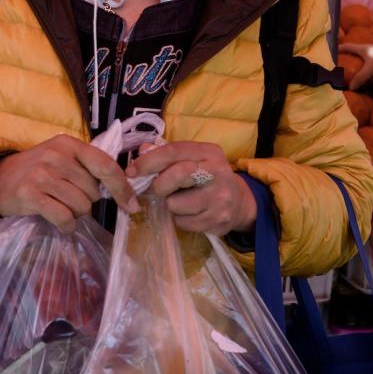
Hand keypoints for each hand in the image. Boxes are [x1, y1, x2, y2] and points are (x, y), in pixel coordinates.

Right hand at [0, 135, 138, 233]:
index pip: (105, 165)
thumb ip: (88, 168)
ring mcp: (42, 174)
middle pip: (93, 192)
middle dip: (87, 202)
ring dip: (75, 215)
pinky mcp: (30, 194)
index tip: (133, 205)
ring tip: (60, 207)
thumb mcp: (61, 158)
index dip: (123, 188)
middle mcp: (56, 156)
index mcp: (69, 144)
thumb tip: (124, 190)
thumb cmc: (37, 170)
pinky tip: (60, 223)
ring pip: (80, 206)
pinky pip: (64, 218)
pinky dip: (67, 226)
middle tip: (68, 199)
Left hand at [128, 142, 255, 235]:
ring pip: (175, 203)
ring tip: (180, 201)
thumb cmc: (207, 177)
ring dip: (170, 204)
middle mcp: (217, 172)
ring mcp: (219, 198)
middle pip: (177, 175)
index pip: (174, 151)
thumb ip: (167, 153)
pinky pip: (182, 222)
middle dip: (158, 185)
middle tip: (156, 189)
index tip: (132, 171)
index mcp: (208, 152)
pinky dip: (179, 219)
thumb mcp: (193, 159)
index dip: (148, 161)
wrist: (240, 203)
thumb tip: (142, 151)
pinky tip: (189, 213)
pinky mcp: (217, 220)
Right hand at [338, 42, 372, 88]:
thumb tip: (351, 87)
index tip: (329, 54)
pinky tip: (365, 85)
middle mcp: (368, 54)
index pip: (347, 47)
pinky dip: (367, 78)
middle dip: (346, 63)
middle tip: (338, 72)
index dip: (338, 50)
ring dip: (357, 73)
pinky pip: (371, 73)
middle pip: (354, 57)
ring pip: (363, 67)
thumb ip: (361, 77)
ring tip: (349, 81)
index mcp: (363, 49)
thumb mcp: (372, 67)